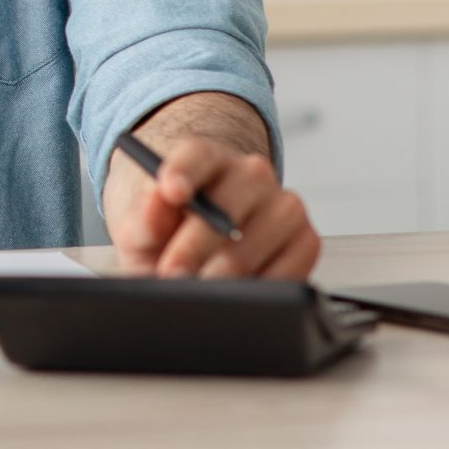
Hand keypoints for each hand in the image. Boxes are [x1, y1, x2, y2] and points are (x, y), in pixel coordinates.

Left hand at [105, 134, 318, 279]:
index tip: (171, 191)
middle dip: (194, 245)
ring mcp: (284, 204)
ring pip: (257, 239)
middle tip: (172, 273)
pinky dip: (259, 287)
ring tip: (200, 289)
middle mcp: (250, 174)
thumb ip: (144, 215)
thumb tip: (157, 200)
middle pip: (227, 203)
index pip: (197, 154)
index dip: (184, 171)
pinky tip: (238, 294)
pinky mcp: (307, 239)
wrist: (198, 256)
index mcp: (206, 158)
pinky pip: (289, 266)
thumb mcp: (142, 229)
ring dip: (225, 272)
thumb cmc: (167, 237)